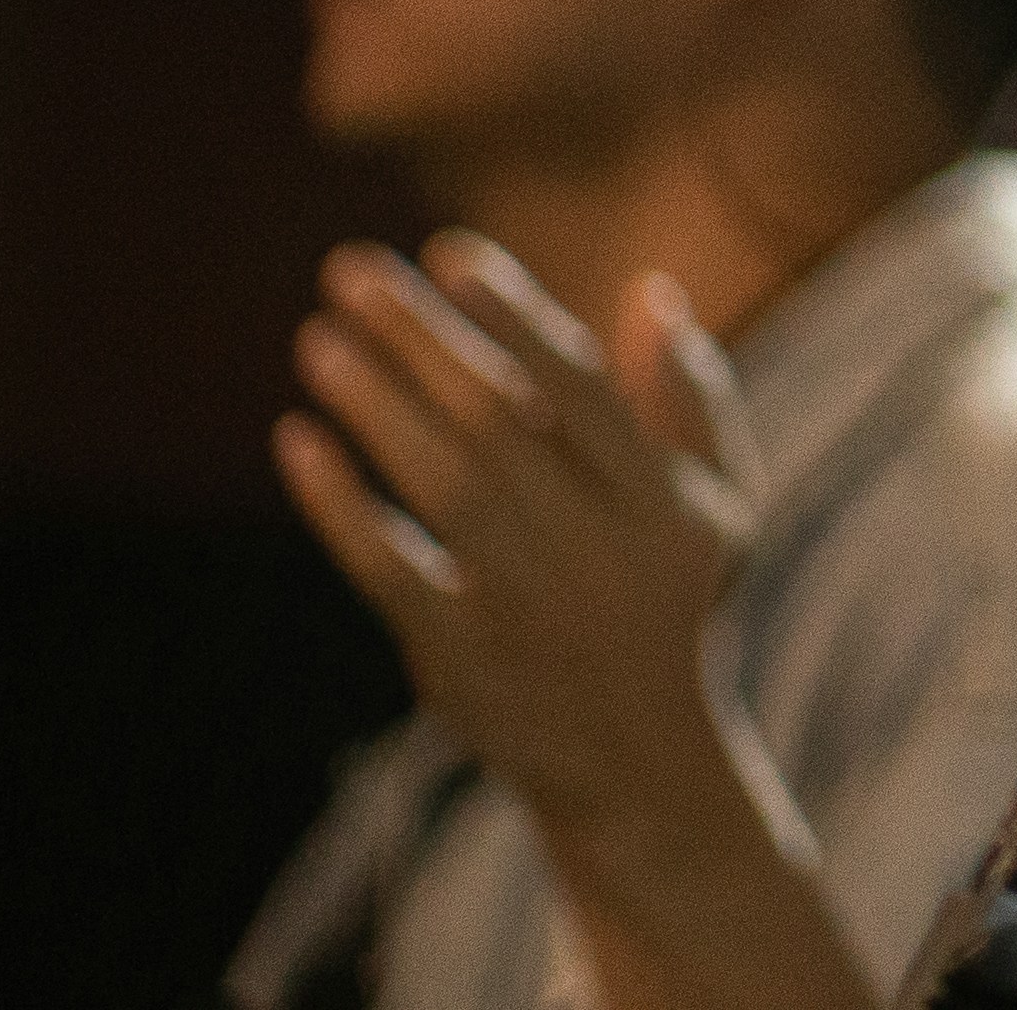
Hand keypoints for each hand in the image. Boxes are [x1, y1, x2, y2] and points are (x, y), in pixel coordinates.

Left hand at [273, 240, 867, 1009]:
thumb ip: (691, 400)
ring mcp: (522, 600)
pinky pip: (386, 564)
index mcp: (661, 498)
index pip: (576, 385)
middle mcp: (595, 543)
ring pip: (437, 481)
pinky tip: (299, 442)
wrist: (634, 761)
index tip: (449, 255)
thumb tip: (651, 290)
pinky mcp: (456, 653)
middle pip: (494, 418)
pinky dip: (339, 503)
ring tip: (319, 339)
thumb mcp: (717, 506)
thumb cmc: (670, 606)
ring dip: (373, 403)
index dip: (513, 314)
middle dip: (420, 336)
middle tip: (349, 272)